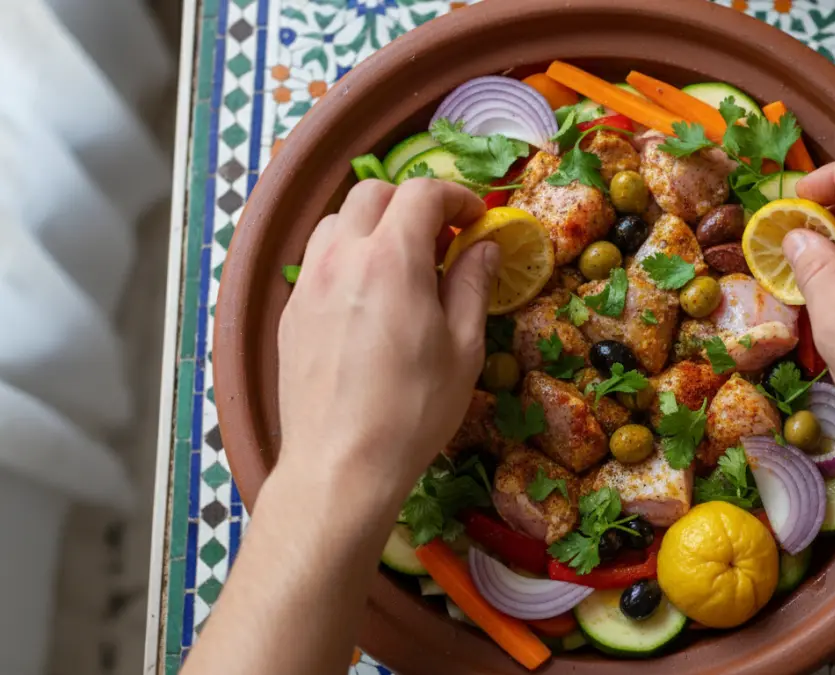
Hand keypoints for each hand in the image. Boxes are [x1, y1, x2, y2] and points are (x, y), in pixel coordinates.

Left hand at [275, 178, 497, 513]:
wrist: (340, 464)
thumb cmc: (412, 411)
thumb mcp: (463, 349)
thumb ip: (473, 285)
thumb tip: (484, 248)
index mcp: (391, 259)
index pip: (422, 193)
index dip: (457, 196)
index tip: (476, 217)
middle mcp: (341, 257)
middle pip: (373, 193)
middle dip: (412, 203)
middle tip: (442, 238)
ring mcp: (308, 283)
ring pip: (337, 222)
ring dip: (373, 225)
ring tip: (401, 263)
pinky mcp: (290, 312)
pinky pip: (318, 260)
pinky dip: (347, 257)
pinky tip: (368, 298)